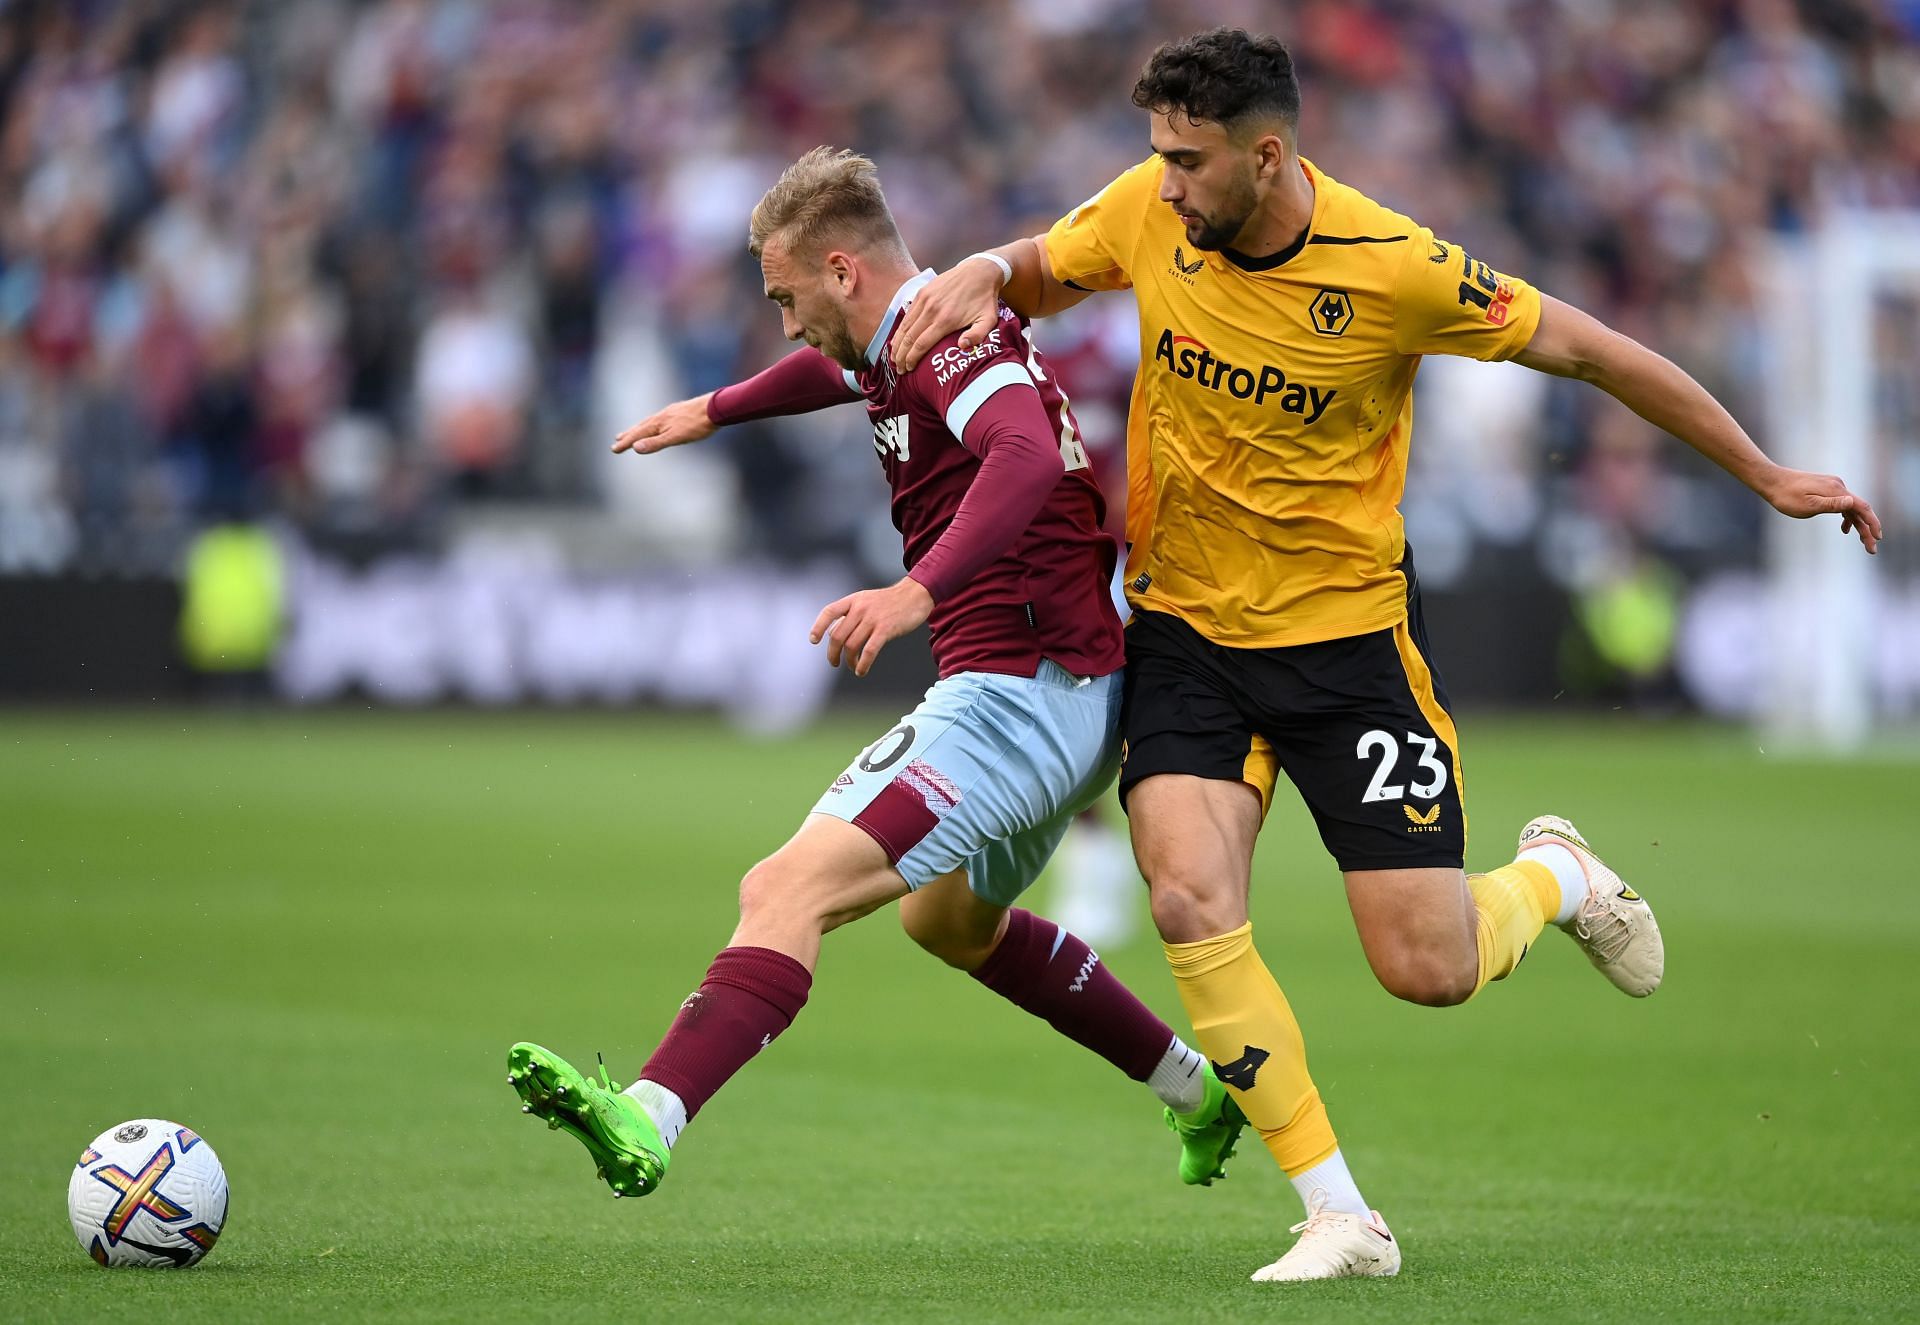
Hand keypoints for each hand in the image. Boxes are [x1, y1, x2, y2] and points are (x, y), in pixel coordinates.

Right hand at [613, 393, 716, 454]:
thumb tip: (635, 448)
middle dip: (628, 435)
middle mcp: (661, 416)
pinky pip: (659, 419)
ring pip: (650, 422)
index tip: (613, 450)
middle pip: (641, 427)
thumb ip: (655, 443)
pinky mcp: (679, 412)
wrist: (715, 408)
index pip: (637, 435)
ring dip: (639, 428)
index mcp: (658, 424)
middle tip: (616, 441)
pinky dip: (652, 424)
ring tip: (632, 432)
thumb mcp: (676, 438)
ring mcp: (670, 413)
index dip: (626, 443)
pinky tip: (658, 424)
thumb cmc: (697, 425)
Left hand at [809, 577, 934, 676]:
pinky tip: (861, 670)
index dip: (818, 627)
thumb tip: (833, 634)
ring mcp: (873, 619)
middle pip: (838, 636)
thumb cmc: (890, 601)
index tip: (814, 640)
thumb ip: (851, 614)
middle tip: (834, 663)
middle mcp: (860, 609)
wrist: (915, 595)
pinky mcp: (886, 630)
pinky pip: (869, 651)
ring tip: (852, 666)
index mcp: (853, 600)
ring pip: (852, 645)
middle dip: (833, 653)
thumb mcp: (866, 600)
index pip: (829, 612)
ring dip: (849, 661)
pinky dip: (863, 664)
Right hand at [890, 257, 1003, 371]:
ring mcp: (925, 299)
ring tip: (893, 358)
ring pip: (905, 326)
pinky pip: (908, 314)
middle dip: (901, 356)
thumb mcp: (988, 319)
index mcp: (946, 320)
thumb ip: (977, 335)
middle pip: (909, 338)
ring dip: (897, 344)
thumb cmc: (985, 299)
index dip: (912, 359)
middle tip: (899, 369)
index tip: (908, 370)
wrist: (980, 271)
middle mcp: (931, 309)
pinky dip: (900, 329)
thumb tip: (962, 346)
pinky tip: (898, 339)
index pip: (922, 344)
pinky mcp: (922, 292)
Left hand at [1758, 464, 1882, 553]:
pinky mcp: (1825, 488)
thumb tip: (1852, 502)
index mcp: (1836, 490)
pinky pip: (1842, 504)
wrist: (1771, 480)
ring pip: (1851, 507)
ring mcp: (1832, 486)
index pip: (1862, 507)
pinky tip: (1844, 529)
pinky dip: (1846, 517)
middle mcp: (1838, 486)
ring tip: (1862, 542)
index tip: (1878, 538)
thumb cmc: (1786, 496)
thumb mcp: (1807, 505)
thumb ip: (1831, 505)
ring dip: (1858, 525)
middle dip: (1867, 529)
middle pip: (1859, 509)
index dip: (1872, 523)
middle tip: (1871, 549)